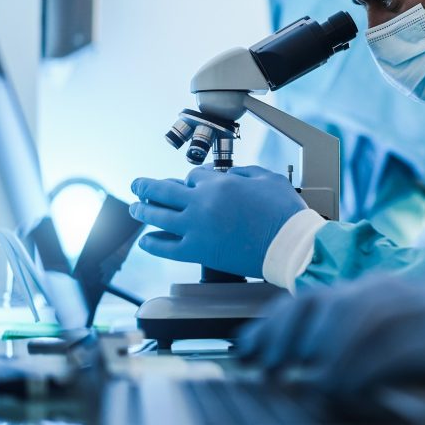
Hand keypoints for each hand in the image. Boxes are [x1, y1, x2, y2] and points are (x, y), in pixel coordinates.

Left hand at [129, 165, 306, 277]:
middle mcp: (201, 203)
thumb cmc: (285, 212)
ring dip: (142, 210)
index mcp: (220, 183)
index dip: (190, 180)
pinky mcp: (198, 252)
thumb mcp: (268, 178)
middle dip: (146, 186)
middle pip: (163, 191)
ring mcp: (196, 228)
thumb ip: (244, 172)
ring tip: (134, 208)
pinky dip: (152, 243)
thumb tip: (228, 174)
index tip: (190, 184)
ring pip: (157, 216)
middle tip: (137, 185)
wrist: (290, 245)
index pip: (193, 176)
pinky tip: (146, 240)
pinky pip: (165, 247)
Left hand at [237, 264, 424, 417]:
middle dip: (294, 319)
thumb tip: (411, 372)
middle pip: (354, 292)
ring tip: (268, 367)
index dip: (320, 312)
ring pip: (359, 312)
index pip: (375, 290)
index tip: (282, 336)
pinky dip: (348, 369)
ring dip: (306, 342)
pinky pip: (388, 347)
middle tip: (250, 347)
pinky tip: (324, 389)